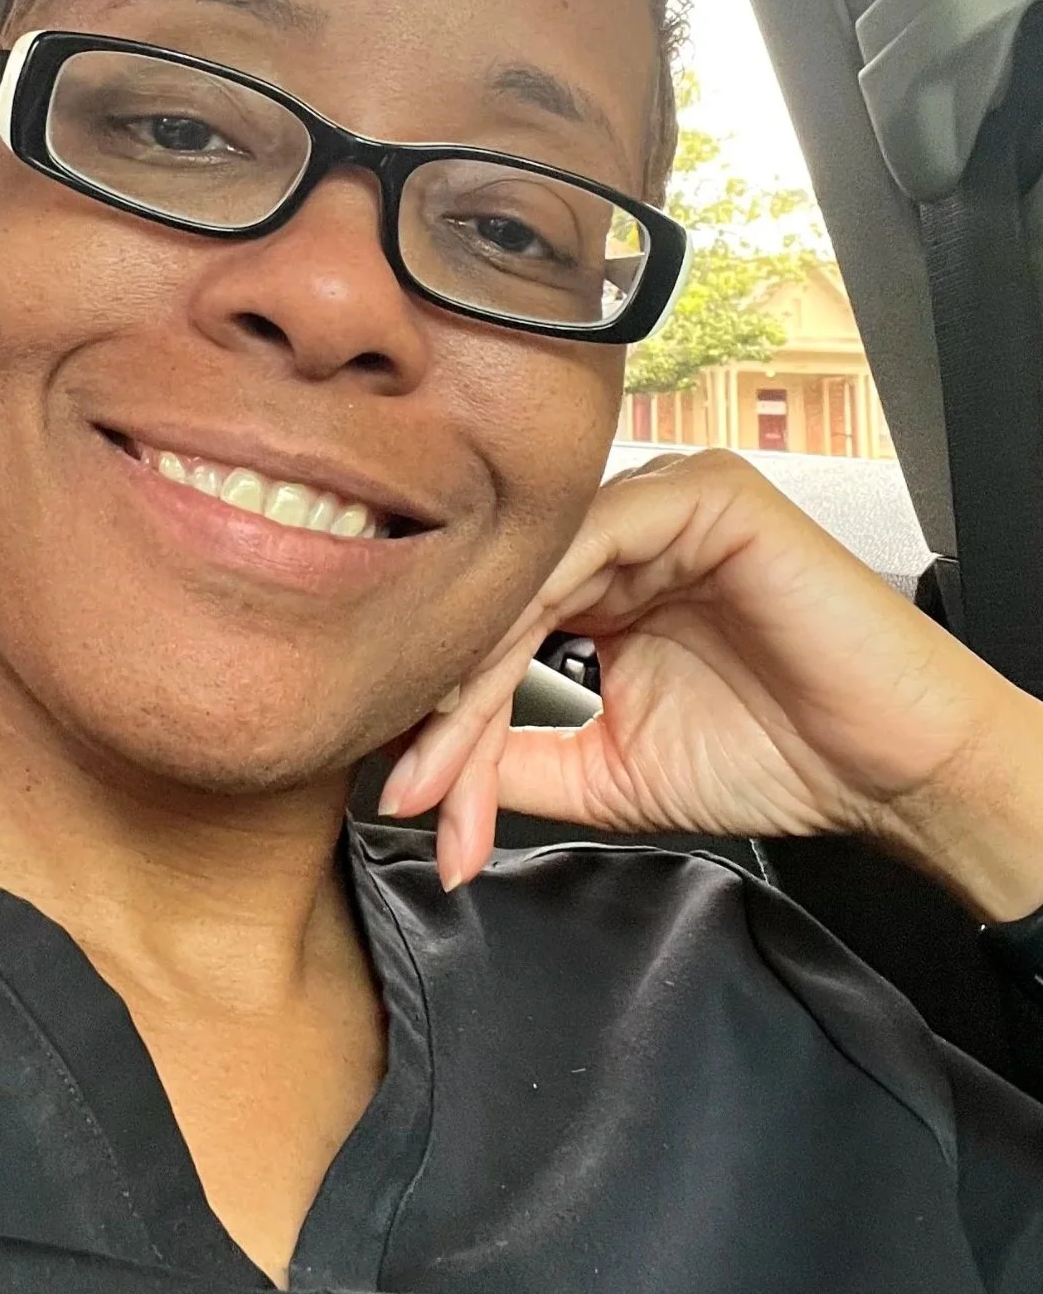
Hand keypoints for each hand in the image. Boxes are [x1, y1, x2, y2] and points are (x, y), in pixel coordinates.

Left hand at [378, 450, 1042, 916]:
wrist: (890, 770)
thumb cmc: (777, 754)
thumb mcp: (608, 768)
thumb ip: (515, 759)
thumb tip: (417, 778)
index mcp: (602, 576)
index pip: (491, 625)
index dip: (440, 715)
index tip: (404, 801)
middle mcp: (625, 527)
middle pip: (499, 597)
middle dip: (445, 706)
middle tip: (411, 791)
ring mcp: (665, 499)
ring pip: (530, 571)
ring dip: (475, 674)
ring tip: (445, 763)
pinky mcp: (705, 492)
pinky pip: (590, 541)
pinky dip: (533, 613)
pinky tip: (499, 684)